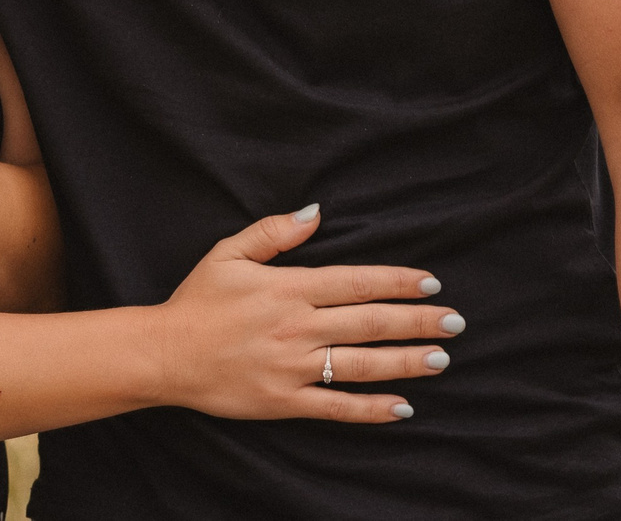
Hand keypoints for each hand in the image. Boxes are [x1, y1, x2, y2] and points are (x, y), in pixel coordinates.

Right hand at [150, 206, 462, 424]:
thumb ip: (274, 232)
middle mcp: (297, 327)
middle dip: (417, 321)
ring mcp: (292, 367)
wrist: (164, 354)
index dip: (398, 282)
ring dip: (405, 362)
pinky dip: (372, 408)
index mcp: (288, 288)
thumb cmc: (197, 301)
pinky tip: (403, 406)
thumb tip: (315, 213)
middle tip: (455, 322)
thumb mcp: (228, 253)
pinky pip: (337, 407)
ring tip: (441, 359)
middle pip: (370, 323)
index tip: (432, 283)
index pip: (356, 282)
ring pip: (361, 365)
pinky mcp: (284, 401)